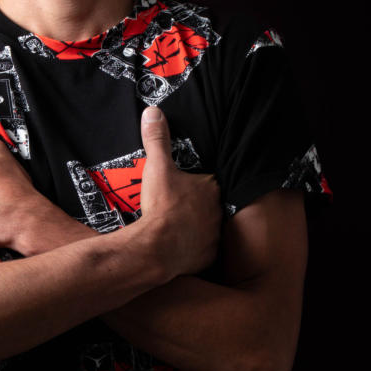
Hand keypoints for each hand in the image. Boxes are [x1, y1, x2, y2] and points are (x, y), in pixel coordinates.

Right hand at [137, 106, 221, 276]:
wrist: (157, 248)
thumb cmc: (162, 207)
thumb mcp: (157, 167)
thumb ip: (157, 140)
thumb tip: (153, 113)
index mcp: (211, 188)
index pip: (208, 181)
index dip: (195, 182)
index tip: (181, 186)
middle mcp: (218, 212)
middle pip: (208, 204)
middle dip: (195, 205)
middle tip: (175, 206)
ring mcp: (214, 236)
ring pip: (207, 227)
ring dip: (195, 227)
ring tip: (176, 226)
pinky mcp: (207, 257)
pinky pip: (202, 250)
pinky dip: (192, 248)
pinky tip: (179, 246)